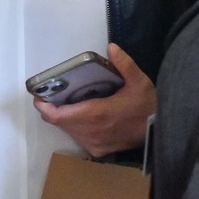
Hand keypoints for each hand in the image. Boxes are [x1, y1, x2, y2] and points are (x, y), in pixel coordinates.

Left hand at [33, 43, 153, 156]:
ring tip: (66, 101)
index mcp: (96, 114)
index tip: (38, 95)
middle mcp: (91, 132)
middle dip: (52, 109)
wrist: (160, 132)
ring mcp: (94, 143)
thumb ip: (124, 63)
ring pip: (68, 130)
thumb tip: (111, 47)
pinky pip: (79, 138)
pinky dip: (75, 126)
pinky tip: (81, 115)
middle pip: (60, 122)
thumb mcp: (139, 81)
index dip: (44, 107)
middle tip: (52, 93)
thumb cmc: (148, 106)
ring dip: (64, 118)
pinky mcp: (99, 151)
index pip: (59, 115)